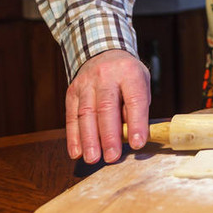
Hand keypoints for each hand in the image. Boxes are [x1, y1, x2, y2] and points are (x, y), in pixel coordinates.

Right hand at [65, 49, 150, 163]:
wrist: (104, 53)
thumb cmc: (127, 75)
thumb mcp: (141, 83)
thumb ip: (137, 107)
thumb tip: (131, 135)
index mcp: (129, 72)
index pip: (134, 99)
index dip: (136, 123)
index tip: (137, 143)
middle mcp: (106, 76)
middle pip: (106, 108)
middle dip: (109, 135)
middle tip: (112, 157)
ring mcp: (86, 83)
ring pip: (86, 113)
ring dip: (89, 139)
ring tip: (93, 158)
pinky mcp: (71, 92)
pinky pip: (71, 116)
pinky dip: (73, 137)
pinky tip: (77, 152)